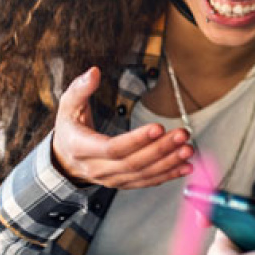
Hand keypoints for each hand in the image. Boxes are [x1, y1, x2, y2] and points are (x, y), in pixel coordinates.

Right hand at [51, 67, 194, 188]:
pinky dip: (168, 175)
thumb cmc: (70, 129)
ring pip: (143, 174)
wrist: (65, 160)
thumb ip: (80, 88)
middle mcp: (97, 168)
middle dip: (161, 149)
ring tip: (188, 149)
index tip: (158, 126)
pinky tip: (185, 167)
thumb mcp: (68, 106)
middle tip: (182, 134)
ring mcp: (111, 179)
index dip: (137, 139)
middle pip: (133, 162)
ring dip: (169, 163)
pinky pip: (147, 182)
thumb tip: (94, 71)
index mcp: (82, 148)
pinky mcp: (123, 183)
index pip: (113, 148)